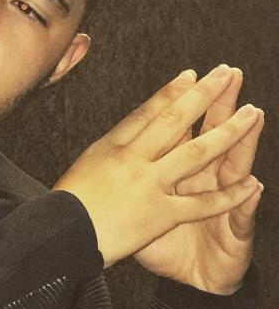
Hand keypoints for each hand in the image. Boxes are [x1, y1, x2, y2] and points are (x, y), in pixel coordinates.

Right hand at [53, 65, 262, 275]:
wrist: (58, 235)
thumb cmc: (64, 205)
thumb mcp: (82, 167)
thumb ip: (107, 154)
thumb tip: (123, 140)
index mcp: (111, 146)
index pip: (147, 113)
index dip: (171, 93)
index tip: (191, 76)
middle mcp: (133, 159)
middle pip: (175, 121)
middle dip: (204, 96)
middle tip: (227, 74)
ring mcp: (148, 184)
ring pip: (196, 153)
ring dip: (228, 132)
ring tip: (252, 113)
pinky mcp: (159, 213)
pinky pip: (200, 204)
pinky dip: (228, 196)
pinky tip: (251, 184)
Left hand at [134, 66, 263, 292]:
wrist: (193, 283)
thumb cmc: (168, 246)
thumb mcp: (144, 214)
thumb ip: (136, 187)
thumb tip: (111, 161)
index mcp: (181, 176)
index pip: (186, 134)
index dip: (187, 108)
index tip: (188, 74)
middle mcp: (207, 183)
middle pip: (213, 139)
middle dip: (220, 108)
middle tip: (229, 76)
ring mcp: (225, 206)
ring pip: (235, 169)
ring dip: (244, 143)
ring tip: (253, 115)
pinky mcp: (236, 233)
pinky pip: (240, 217)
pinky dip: (245, 202)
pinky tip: (253, 186)